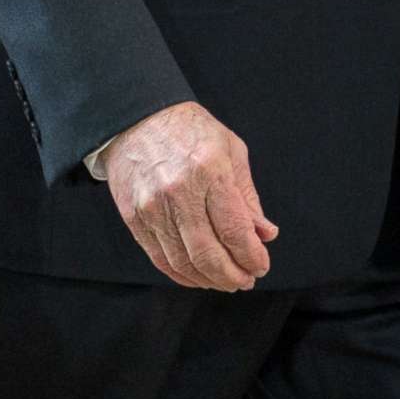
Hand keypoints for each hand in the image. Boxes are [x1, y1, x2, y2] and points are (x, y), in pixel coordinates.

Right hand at [104, 101, 278, 291]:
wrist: (135, 117)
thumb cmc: (189, 130)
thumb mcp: (230, 150)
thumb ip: (248, 196)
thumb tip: (265, 234)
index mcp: (209, 172)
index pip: (235, 231)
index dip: (252, 257)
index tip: (261, 265)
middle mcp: (179, 192)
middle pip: (209, 254)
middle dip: (234, 276)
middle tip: (246, 280)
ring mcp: (152, 208)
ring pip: (184, 263)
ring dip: (210, 280)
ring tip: (225, 281)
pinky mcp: (134, 218)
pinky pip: (160, 259)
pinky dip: (183, 275)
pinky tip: (198, 276)